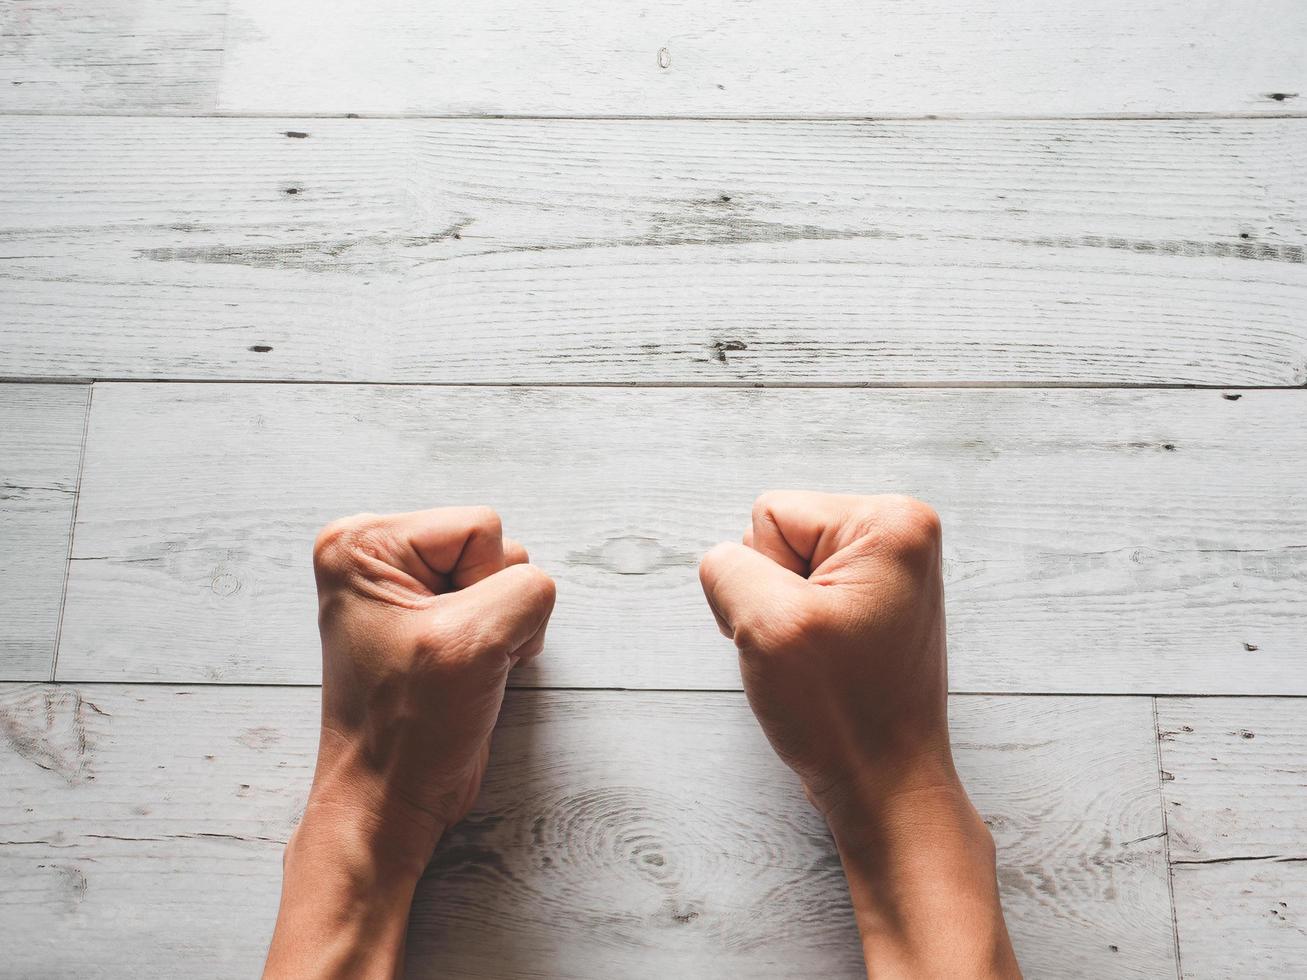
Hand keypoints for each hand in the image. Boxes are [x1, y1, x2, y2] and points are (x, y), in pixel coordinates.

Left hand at [264, 507, 554, 979]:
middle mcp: (378, 556)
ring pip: (506, 576)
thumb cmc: (409, 728)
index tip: (446, 640)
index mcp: (362, 544)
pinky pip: (502, 604)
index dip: (485, 586)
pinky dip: (502, 640)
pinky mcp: (434, 620)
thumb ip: (525, 591)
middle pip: (494, 546)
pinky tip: (473, 672)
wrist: (390, 799)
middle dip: (495, 606)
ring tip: (464, 668)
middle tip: (457, 657)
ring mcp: (407, 589)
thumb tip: (537, 587)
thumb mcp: (473, 643)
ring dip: (502, 627)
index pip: (481, 527)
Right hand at [699, 491, 951, 816]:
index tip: (802, 629)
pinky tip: (820, 663)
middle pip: (775, 534)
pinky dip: (793, 629)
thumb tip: (724, 563)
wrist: (884, 786)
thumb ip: (727, 568)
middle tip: (807, 649)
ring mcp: (887, 571)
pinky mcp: (872, 602)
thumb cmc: (841, 712)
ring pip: (781, 568)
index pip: (769, 514)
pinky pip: (799, 593)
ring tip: (816, 660)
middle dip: (770, 594)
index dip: (762, 576)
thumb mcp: (767, 624)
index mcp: (891, 522)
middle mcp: (900, 534)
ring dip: (779, 616)